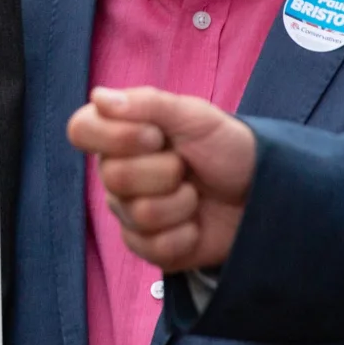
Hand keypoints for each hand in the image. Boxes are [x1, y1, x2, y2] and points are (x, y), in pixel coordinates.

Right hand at [67, 85, 257, 272]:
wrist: (262, 192)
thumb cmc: (226, 148)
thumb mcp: (194, 115)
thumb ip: (148, 103)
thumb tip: (99, 97)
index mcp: (120, 136)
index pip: (81, 130)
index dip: (116, 136)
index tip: (154, 136)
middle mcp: (117, 174)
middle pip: (114, 178)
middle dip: (165, 171)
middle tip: (187, 167)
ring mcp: (130, 212)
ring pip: (138, 213)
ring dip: (181, 203)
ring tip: (196, 195)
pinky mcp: (149, 247)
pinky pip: (152, 246)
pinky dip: (185, 235)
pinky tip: (196, 224)